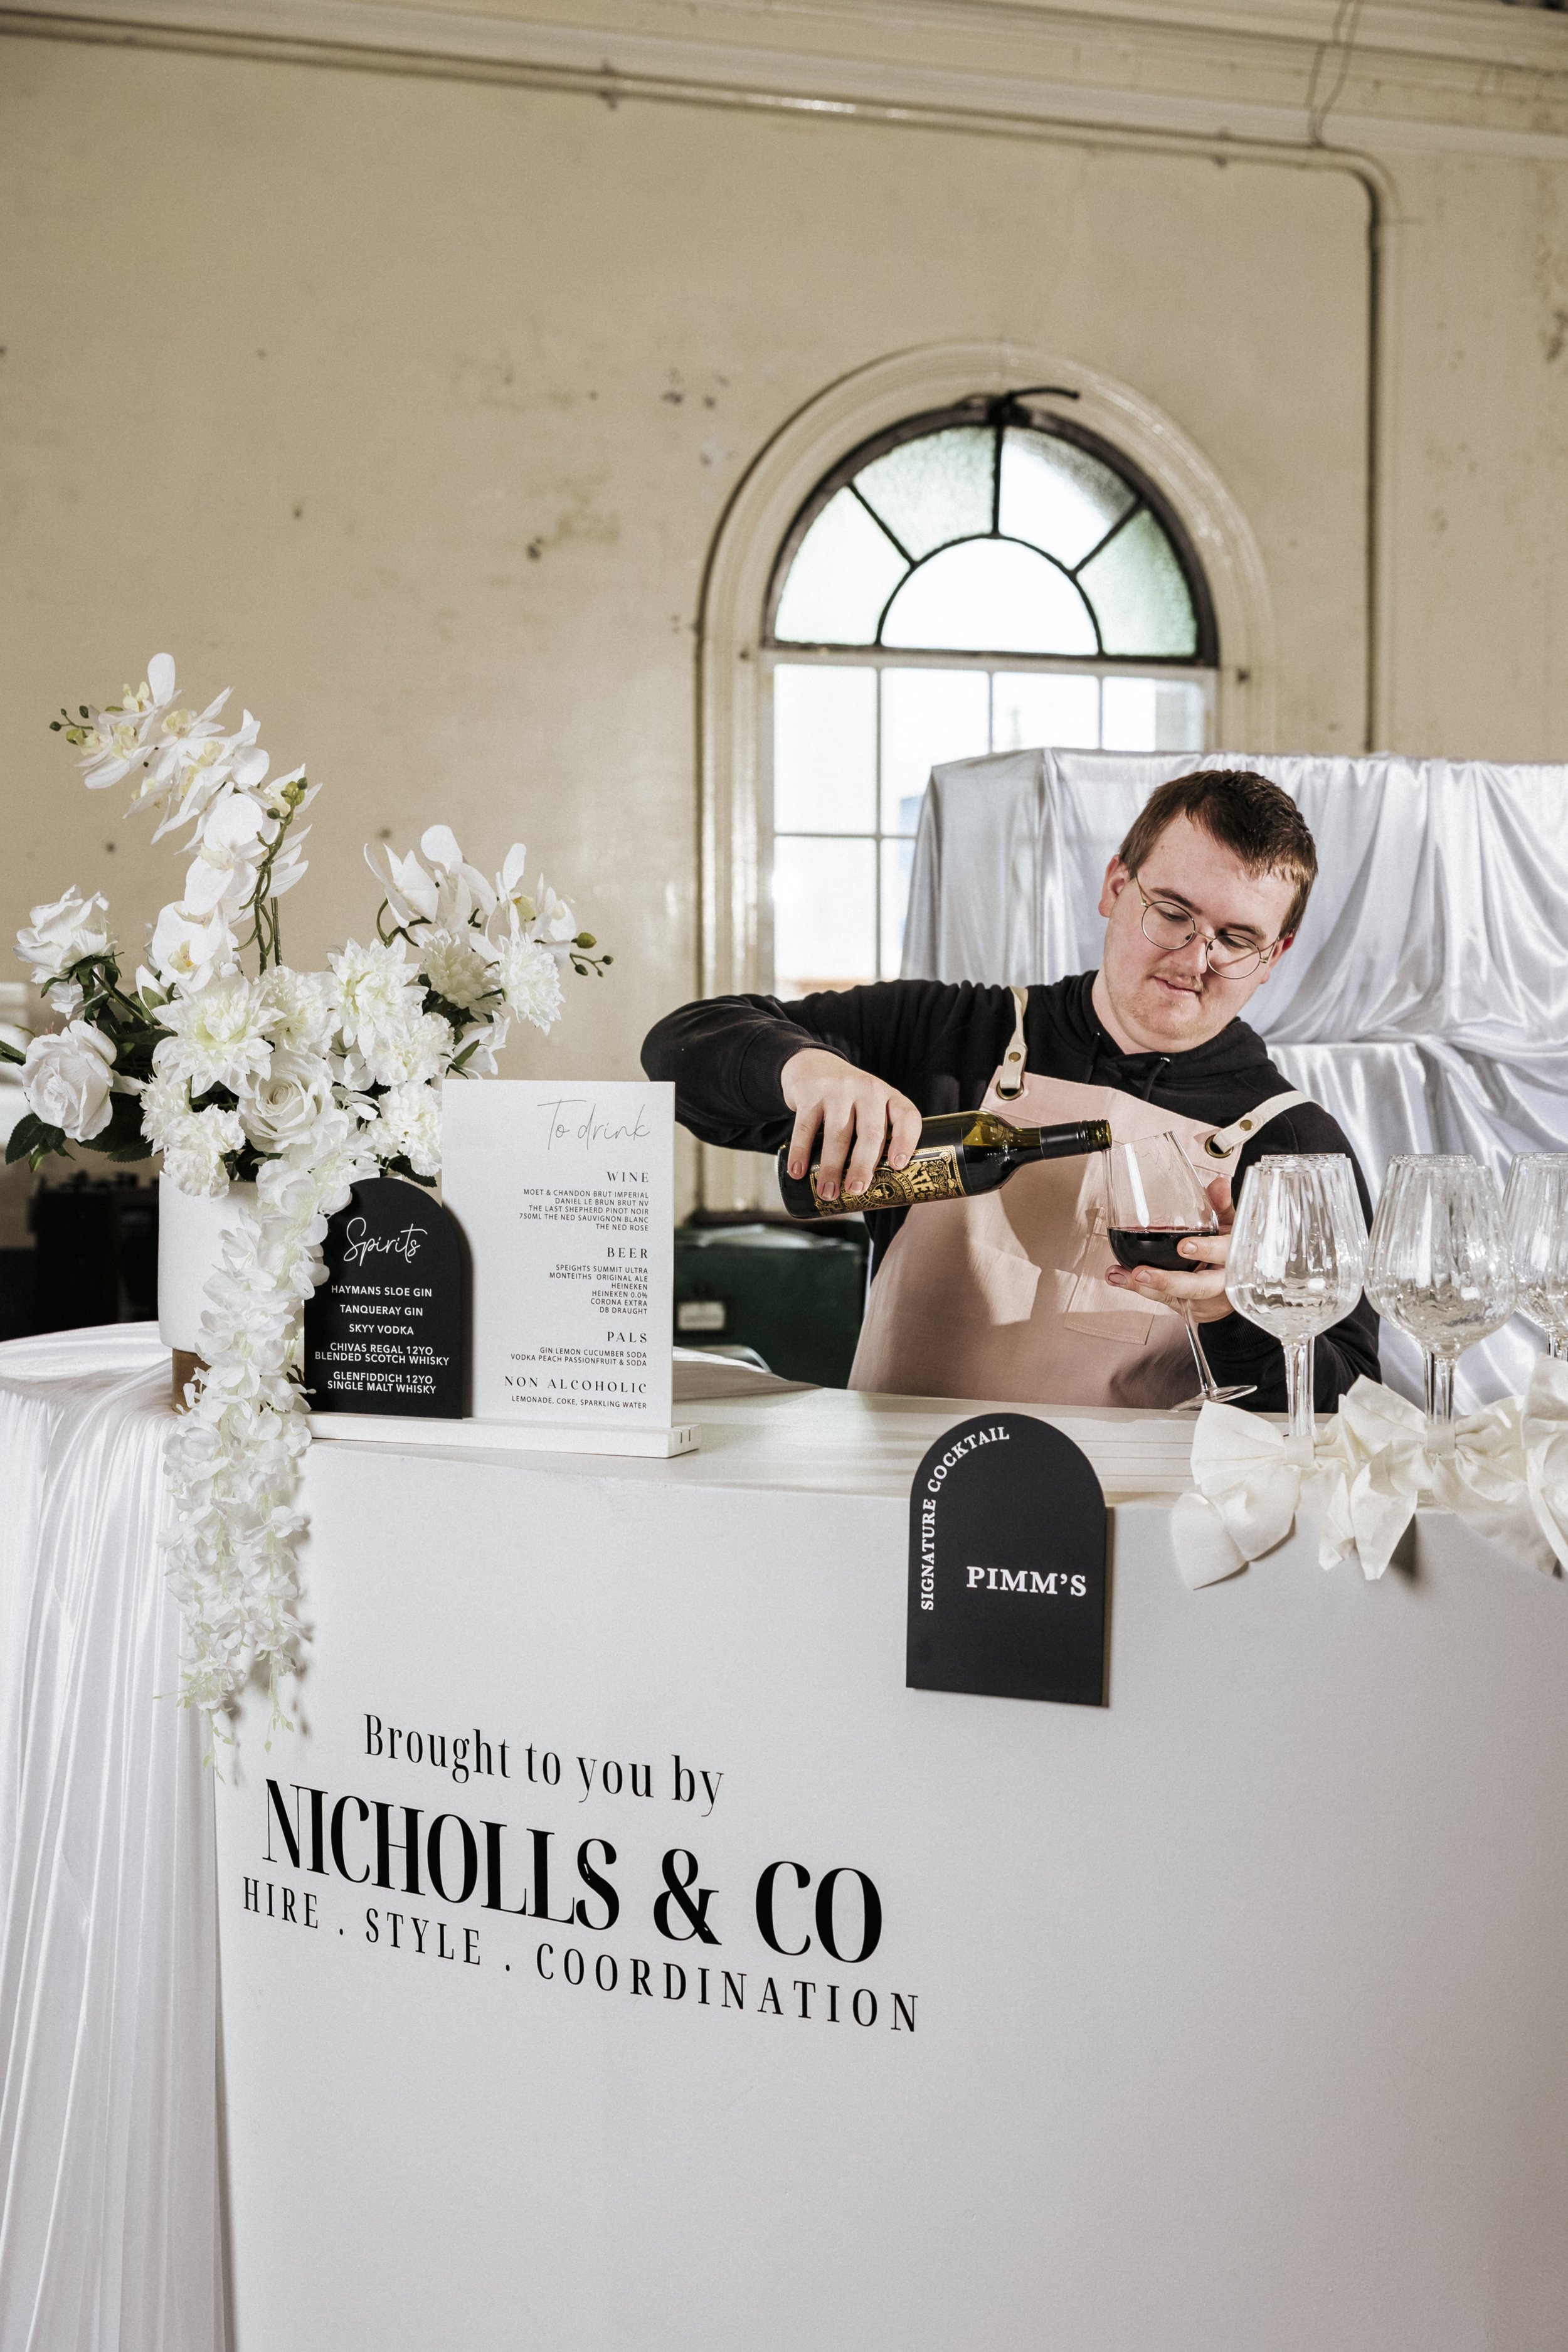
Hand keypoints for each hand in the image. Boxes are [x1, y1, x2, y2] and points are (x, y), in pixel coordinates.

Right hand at [780, 1048, 922, 1202]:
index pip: (907, 1116)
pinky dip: (801, 1152)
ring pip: (837, 1134)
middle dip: (862, 1166)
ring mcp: (838, 1089)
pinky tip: (798, 1171)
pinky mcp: (810, 1092)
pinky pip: (805, 1127)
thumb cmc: (848, 1098)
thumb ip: (876, 1134)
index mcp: (889, 1096)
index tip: (898, 1166)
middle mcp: (867, 1089)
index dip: (907, 1141)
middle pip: (870, 1133)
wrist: (813, 1063)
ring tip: (827, 1191)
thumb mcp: (870, 1105)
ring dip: (831, 1167)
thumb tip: (875, 1190)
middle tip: (855, 1191)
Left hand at [1104, 1174, 1235, 1324]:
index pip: (1225, 1255)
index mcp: (1233, 1259)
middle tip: (1142, 1272)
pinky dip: (1138, 1287)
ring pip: (1176, 1296)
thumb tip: (1219, 1183)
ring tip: (1127, 1274)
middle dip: (1171, 1281)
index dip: (1207, 1251)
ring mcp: (1201, 1298)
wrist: (1227, 1293)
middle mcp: (1220, 1283)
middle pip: (1199, 1287)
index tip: (1184, 1246)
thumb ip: (1221, 1205)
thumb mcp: (1228, 1228)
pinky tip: (1117, 1277)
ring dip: (1149, 1286)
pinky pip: (1161, 1298)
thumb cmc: (1226, 1252)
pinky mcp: (1185, 1304)